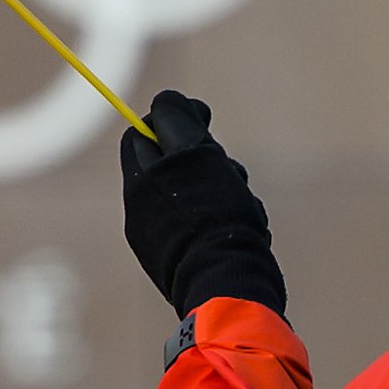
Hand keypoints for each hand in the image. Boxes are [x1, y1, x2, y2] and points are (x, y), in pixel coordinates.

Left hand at [119, 91, 286, 318]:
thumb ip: (177, 121)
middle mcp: (144, 206)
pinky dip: (226, 219)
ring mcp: (163, 235)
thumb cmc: (213, 218)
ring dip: (223, 187)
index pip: (145, 130)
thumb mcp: (197, 154)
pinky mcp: (185, 258)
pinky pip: (205, 224)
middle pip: (175, 158)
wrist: (227, 285)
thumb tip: (167, 103)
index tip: (205, 121)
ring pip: (198, 191)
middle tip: (225, 166)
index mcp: (140, 180)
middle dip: (205, 155)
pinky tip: (248, 228)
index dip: (174, 119)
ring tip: (243, 203)